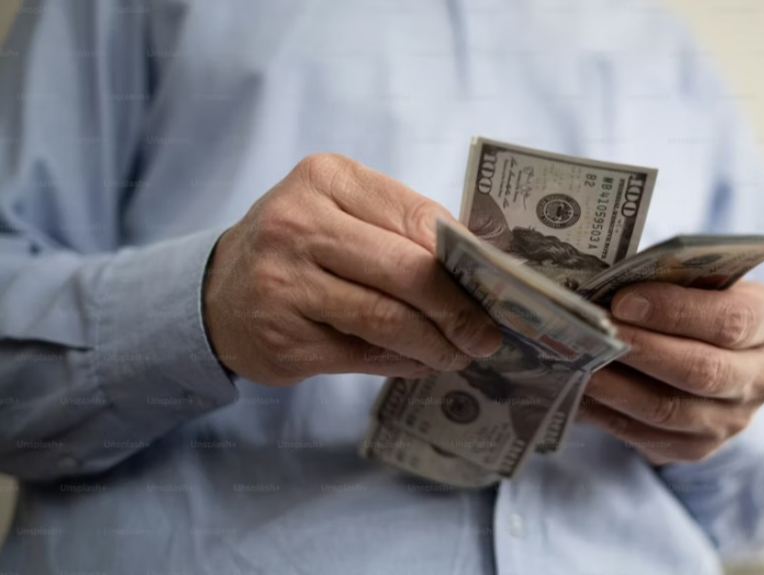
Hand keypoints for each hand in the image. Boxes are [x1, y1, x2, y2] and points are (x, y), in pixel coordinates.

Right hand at [203, 154, 501, 385]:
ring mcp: (286, 284)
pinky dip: (404, 362)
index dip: (466, 256)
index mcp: (326, 179)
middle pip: (407, 270)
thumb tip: (480, 267)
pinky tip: (422, 361)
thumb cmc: (300, 247)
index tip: (499, 283)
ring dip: (437, 343)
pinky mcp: (284, 339)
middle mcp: (299, 225)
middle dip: (459, 308)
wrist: (217, 292)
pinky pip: (363, 355)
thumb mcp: (340, 211)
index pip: (417, 217)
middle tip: (487, 334)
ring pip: (387, 319)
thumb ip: (400, 228)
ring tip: (461, 353)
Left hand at [579, 281, 763, 463]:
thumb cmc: (699, 301)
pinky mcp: (698, 448)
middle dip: (640, 350)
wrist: (716, 354)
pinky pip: (649, 437)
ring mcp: (733, 420)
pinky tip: (579, 393)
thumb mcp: (701, 281)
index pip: (730, 321)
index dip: (675, 311)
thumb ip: (670, 280)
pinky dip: (609, 415)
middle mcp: (762, 377)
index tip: (623, 300)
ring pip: (670, 410)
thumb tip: (608, 285)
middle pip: (702, 371)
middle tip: (593, 333)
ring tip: (578, 364)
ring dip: (617, 388)